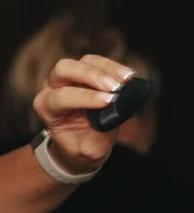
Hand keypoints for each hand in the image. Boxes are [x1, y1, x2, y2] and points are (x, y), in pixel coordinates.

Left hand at [32, 54, 134, 174]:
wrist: (82, 143)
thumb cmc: (81, 147)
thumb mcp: (89, 150)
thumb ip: (98, 134)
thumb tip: (113, 114)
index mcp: (46, 107)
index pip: (61, 97)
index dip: (85, 97)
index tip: (108, 102)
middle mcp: (52, 87)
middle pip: (65, 69)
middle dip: (91, 76)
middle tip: (114, 88)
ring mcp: (69, 77)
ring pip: (84, 61)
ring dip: (107, 69)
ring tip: (126, 80)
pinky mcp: (86, 71)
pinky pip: (99, 62)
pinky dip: (115, 67)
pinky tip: (129, 76)